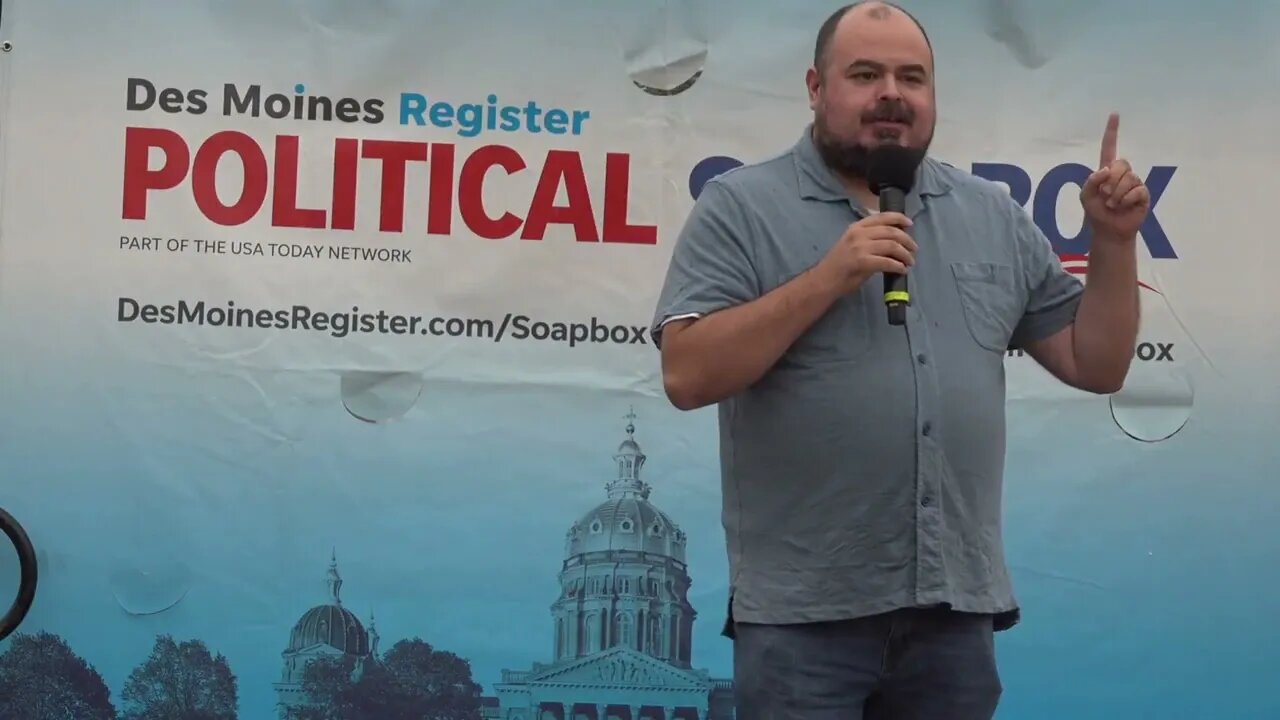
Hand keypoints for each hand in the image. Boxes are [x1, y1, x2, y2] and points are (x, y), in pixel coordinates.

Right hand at [817, 212, 916, 293]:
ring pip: (892, 245)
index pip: (882, 217)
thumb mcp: (852, 244)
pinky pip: (887, 262)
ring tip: (910, 261)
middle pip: (891, 231)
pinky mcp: (862, 262)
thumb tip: (892, 240)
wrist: (824, 280)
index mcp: (856, 227)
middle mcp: (859, 234)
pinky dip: (898, 266)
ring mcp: (860, 247)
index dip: (899, 218)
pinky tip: (902, 270)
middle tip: (913, 249)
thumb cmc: (839, 264)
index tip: (910, 223)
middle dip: (907, 240)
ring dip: (905, 254)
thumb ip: (869, 238)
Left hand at [1081, 113, 1148, 241]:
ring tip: (1113, 204)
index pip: (1109, 147)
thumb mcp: (1085, 197)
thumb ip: (1090, 181)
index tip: (1114, 114)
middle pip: (1121, 164)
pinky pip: (1137, 190)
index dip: (1112, 131)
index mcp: (1106, 171)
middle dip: (1111, 181)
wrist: (1109, 231)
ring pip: (1129, 178)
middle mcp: (1122, 173)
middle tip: (1105, 196)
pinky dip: (1127, 200)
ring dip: (1117, 194)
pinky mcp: (1143, 194)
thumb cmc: (1096, 213)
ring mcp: (1134, 183)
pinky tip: (1123, 206)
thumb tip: (1105, 170)